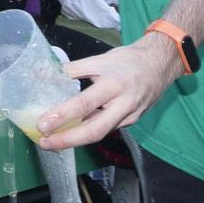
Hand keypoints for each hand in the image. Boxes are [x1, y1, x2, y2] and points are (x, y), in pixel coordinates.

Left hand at [34, 36, 182, 151]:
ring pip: (100, 133)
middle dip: (67, 140)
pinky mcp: (131, 122)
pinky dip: (88, 132)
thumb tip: (45, 75)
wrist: (160, 65)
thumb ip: (72, 69)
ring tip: (52, 141)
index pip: (85, 103)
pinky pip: (106, 129)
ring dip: (75, 140)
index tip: (43, 124)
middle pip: (94, 130)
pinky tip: (72, 134)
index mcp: (114, 85)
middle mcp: (123, 105)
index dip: (63, 115)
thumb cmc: (128, 61)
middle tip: (44, 143)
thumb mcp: (99, 59)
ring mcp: (129, 117)